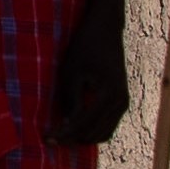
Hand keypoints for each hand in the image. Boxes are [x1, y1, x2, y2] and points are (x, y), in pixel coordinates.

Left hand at [48, 21, 129, 150]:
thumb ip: (72, 100)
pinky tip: (74, 126)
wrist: (105, 29)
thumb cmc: (85, 47)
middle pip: (93, 133)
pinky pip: (107, 126)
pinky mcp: (121, 102)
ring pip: (103, 134)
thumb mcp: (72, 72)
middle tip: (50, 138)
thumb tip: (67, 125)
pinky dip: (91, 130)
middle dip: (71, 138)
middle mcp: (121, 102)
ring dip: (82, 137)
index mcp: (109, 94)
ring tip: (60, 134)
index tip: (46, 139)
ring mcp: (123, 103)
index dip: (63, 133)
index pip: (83, 123)